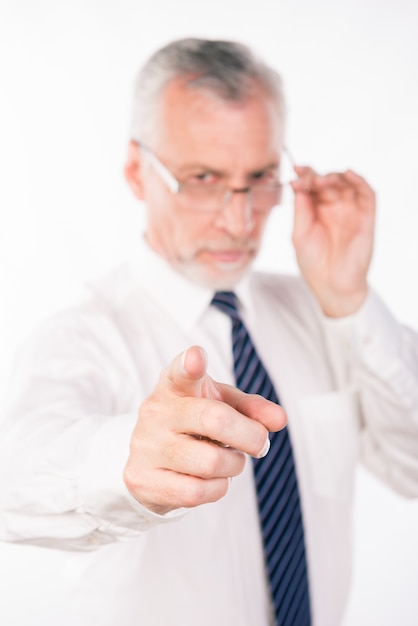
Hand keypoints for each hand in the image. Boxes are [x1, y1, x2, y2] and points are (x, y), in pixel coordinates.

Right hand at [124, 345, 285, 514]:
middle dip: (250, 436)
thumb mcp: (221, 406)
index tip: (197, 357)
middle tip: (259, 443)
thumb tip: (279, 419)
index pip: (180, 372)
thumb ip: (251, 408)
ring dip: (234, 465)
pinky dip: (218, 488)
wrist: (148, 459)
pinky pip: (197, 492)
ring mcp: (146, 447)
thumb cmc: (193, 425)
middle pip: (214, 420)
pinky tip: (212, 480)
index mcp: (174, 386)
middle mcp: (156, 412)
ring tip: (229, 460)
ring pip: (210, 462)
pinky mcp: (143, 481)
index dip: (189, 364)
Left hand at [291, 166, 375, 316]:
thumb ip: (300, 210)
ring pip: (346, 184)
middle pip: (327, 181)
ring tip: (324, 180)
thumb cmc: (313, 263)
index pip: (311, 186)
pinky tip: (349, 175)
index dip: (304, 175)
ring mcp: (350, 210)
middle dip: (318, 176)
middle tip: (310, 179)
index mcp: (314, 210)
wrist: (332, 284)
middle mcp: (333, 207)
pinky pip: (367, 194)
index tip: (296, 171)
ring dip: (336, 176)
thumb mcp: (299, 235)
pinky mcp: (366, 217)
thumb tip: (298, 184)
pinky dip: (359, 181)